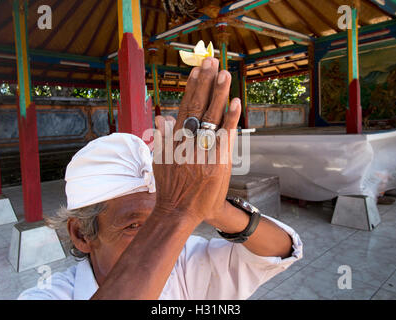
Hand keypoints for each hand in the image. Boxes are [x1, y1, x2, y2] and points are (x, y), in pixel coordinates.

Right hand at [153, 57, 241, 221]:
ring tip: (224, 74)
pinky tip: (236, 102)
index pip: (185, 107)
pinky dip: (230, 119)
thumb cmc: (170, 187)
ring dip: (218, 95)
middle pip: (199, 107)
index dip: (192, 88)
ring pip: (212, 118)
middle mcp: (188, 142)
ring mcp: (203, 151)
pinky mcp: (217, 162)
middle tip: (212, 62)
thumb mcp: (159, 161)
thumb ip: (162, 138)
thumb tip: (162, 116)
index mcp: (175, 140)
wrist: (180, 211)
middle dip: (206, 84)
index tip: (197, 71)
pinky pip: (225, 137)